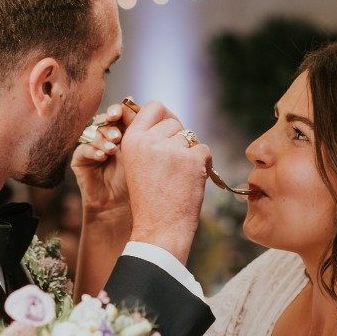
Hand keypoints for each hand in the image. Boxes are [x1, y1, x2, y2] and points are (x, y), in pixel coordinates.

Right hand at [71, 105, 129, 226]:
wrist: (120, 206)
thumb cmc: (135, 181)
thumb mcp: (139, 153)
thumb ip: (138, 130)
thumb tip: (135, 102)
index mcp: (121, 131)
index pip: (117, 115)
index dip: (117, 111)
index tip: (120, 113)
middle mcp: (105, 137)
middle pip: (103, 121)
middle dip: (110, 124)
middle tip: (118, 134)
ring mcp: (91, 147)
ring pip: (93, 133)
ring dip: (103, 138)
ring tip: (113, 148)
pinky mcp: (79, 159)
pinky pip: (82, 149)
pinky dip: (93, 150)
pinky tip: (102, 156)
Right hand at [120, 101, 210, 264]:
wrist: (159, 229)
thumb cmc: (150, 200)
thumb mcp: (138, 164)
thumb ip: (150, 140)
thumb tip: (173, 121)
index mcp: (132, 140)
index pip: (155, 106)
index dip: (165, 117)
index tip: (168, 133)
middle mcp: (149, 140)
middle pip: (175, 123)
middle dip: (179, 141)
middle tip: (172, 168)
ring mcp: (170, 149)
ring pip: (191, 137)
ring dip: (190, 154)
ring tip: (178, 178)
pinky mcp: (191, 160)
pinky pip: (204, 150)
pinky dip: (203, 165)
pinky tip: (190, 182)